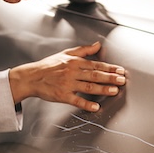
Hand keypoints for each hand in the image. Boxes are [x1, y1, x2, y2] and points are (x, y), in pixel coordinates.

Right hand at [8, 41, 125, 111]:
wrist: (31, 77)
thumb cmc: (48, 66)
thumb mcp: (65, 53)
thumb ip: (83, 50)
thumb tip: (98, 45)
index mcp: (74, 62)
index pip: (95, 64)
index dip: (109, 67)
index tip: (120, 70)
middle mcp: (72, 72)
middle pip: (94, 75)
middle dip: (110, 78)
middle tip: (121, 80)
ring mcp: (67, 84)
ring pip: (88, 87)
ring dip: (102, 89)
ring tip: (114, 91)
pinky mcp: (62, 95)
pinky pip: (76, 100)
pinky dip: (86, 104)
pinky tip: (95, 107)